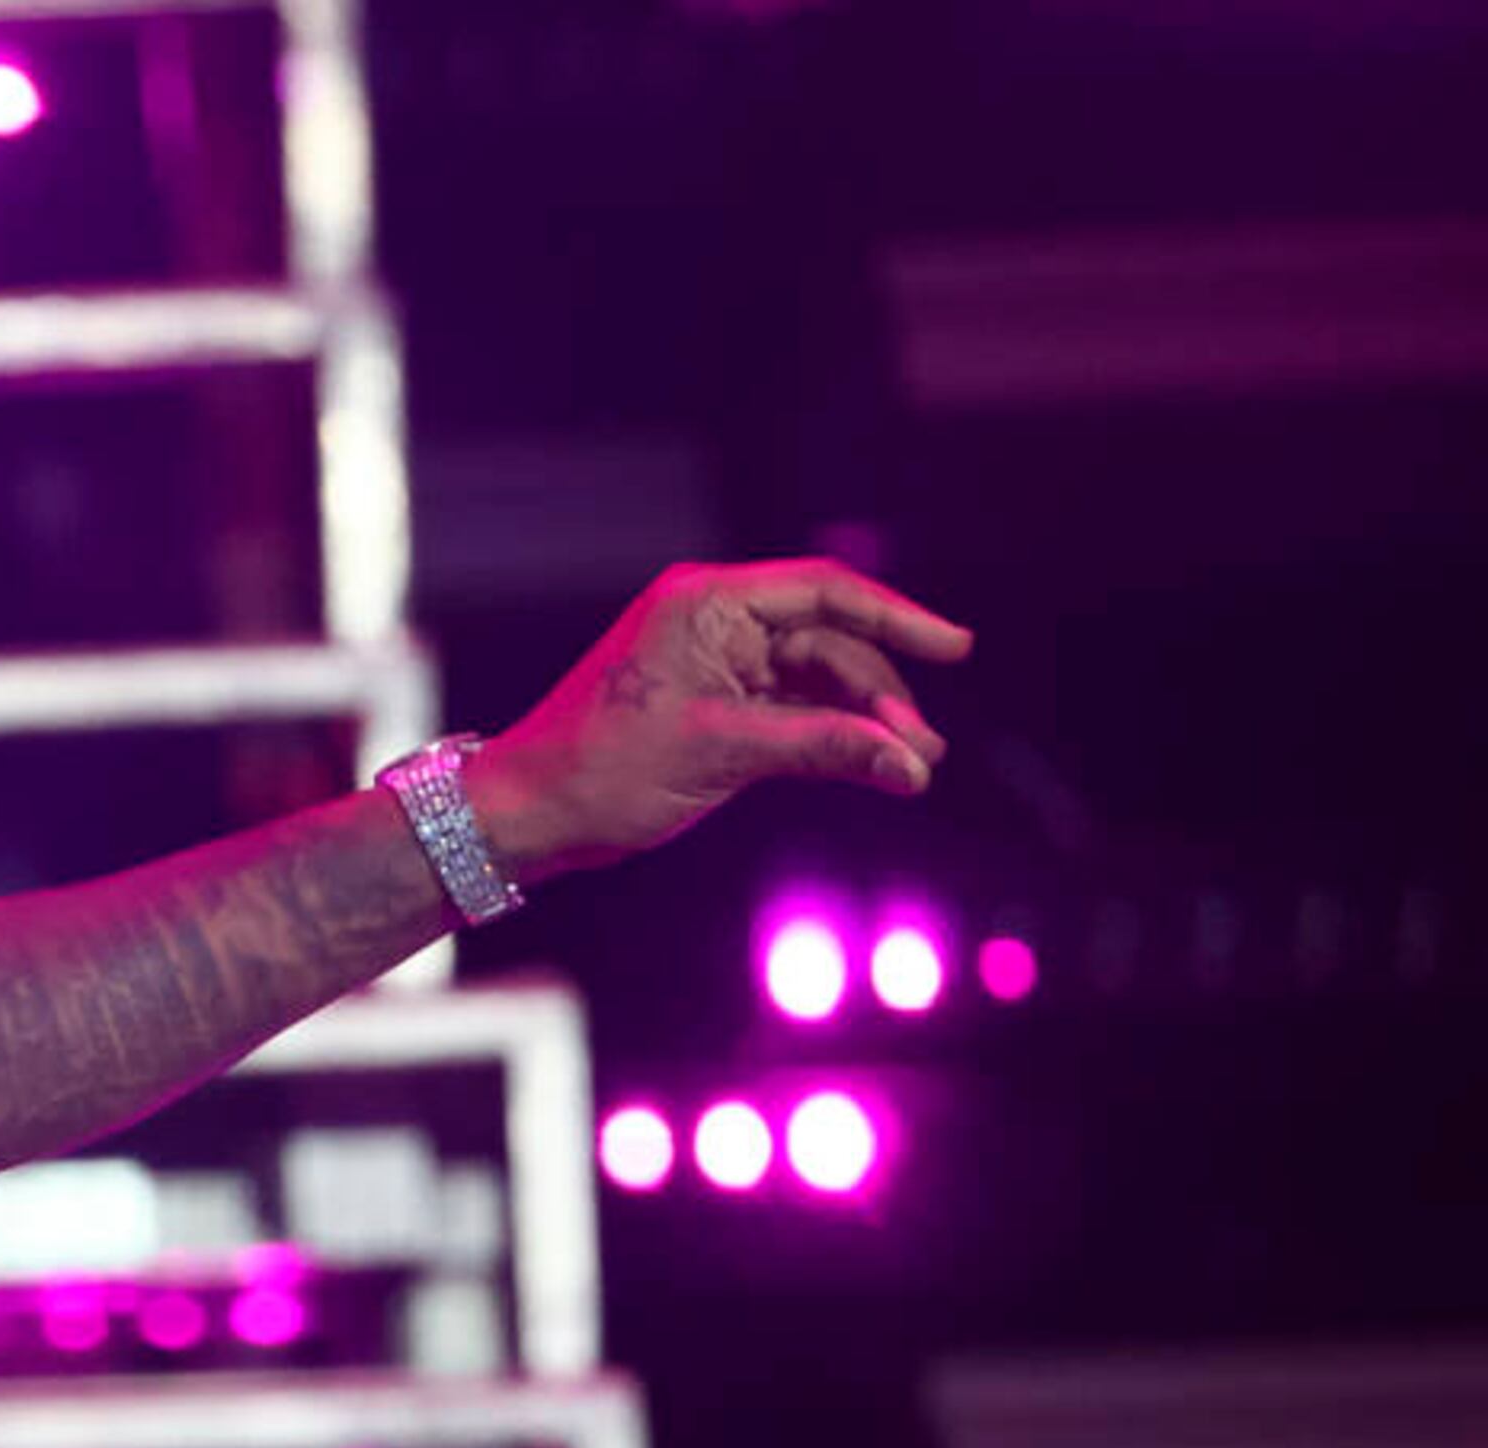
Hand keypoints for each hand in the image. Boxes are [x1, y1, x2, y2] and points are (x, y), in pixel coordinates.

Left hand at [462, 558, 974, 882]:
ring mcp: (716, 663)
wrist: (531, 814)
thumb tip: (909, 763)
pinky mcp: (716, 706)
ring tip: (910, 768)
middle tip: (923, 754)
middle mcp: (715, 621)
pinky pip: (792, 710)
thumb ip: (822, 747)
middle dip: (881, 696)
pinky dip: (831, 737)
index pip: (825, 592)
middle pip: (829, 643)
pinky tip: (872, 765)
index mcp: (707, 603)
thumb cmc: (605, 771)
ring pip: (817, 681)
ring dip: (863, 722)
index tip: (956, 647)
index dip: (897, 618)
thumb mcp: (722, 753)